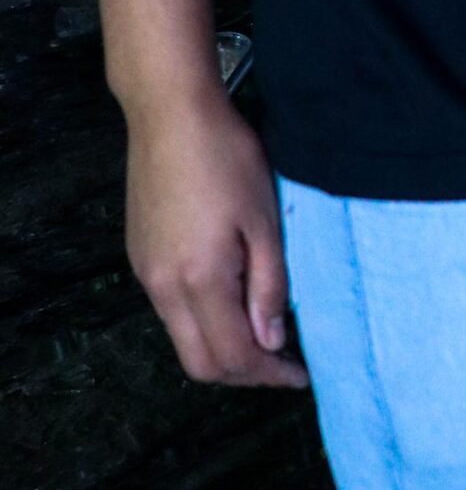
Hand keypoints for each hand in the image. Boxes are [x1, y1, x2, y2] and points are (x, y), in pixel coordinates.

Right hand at [125, 85, 308, 389]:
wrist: (171, 114)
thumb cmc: (226, 157)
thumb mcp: (264, 220)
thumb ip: (268, 285)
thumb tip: (271, 341)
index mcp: (198, 280)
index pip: (233, 356)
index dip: (269, 375)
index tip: (300, 375)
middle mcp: (163, 288)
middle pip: (200, 363)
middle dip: (244, 375)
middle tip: (283, 364)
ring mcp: (146, 274)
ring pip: (183, 339)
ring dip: (223, 349)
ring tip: (263, 333)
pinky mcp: (140, 257)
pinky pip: (171, 311)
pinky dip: (203, 322)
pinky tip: (232, 300)